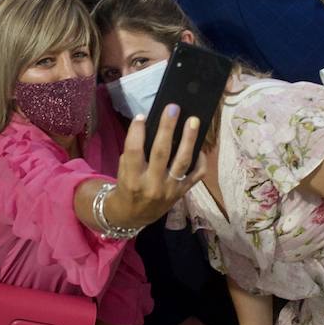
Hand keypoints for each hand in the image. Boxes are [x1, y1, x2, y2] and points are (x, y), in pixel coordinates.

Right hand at [105, 107, 206, 229]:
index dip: (137, 132)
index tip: (142, 116)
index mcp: (132, 179)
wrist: (134, 215)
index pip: (134, 151)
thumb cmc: (127, 187)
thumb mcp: (123, 172)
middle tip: (173, 108)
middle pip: (161, 152)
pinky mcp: (182, 193)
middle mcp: (152, 185)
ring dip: (189, 139)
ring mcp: (170, 190)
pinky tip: (199, 146)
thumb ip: (135, 154)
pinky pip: (196, 175)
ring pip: (182, 161)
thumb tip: (152, 128)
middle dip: (167, 128)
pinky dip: (200, 160)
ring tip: (193, 121)